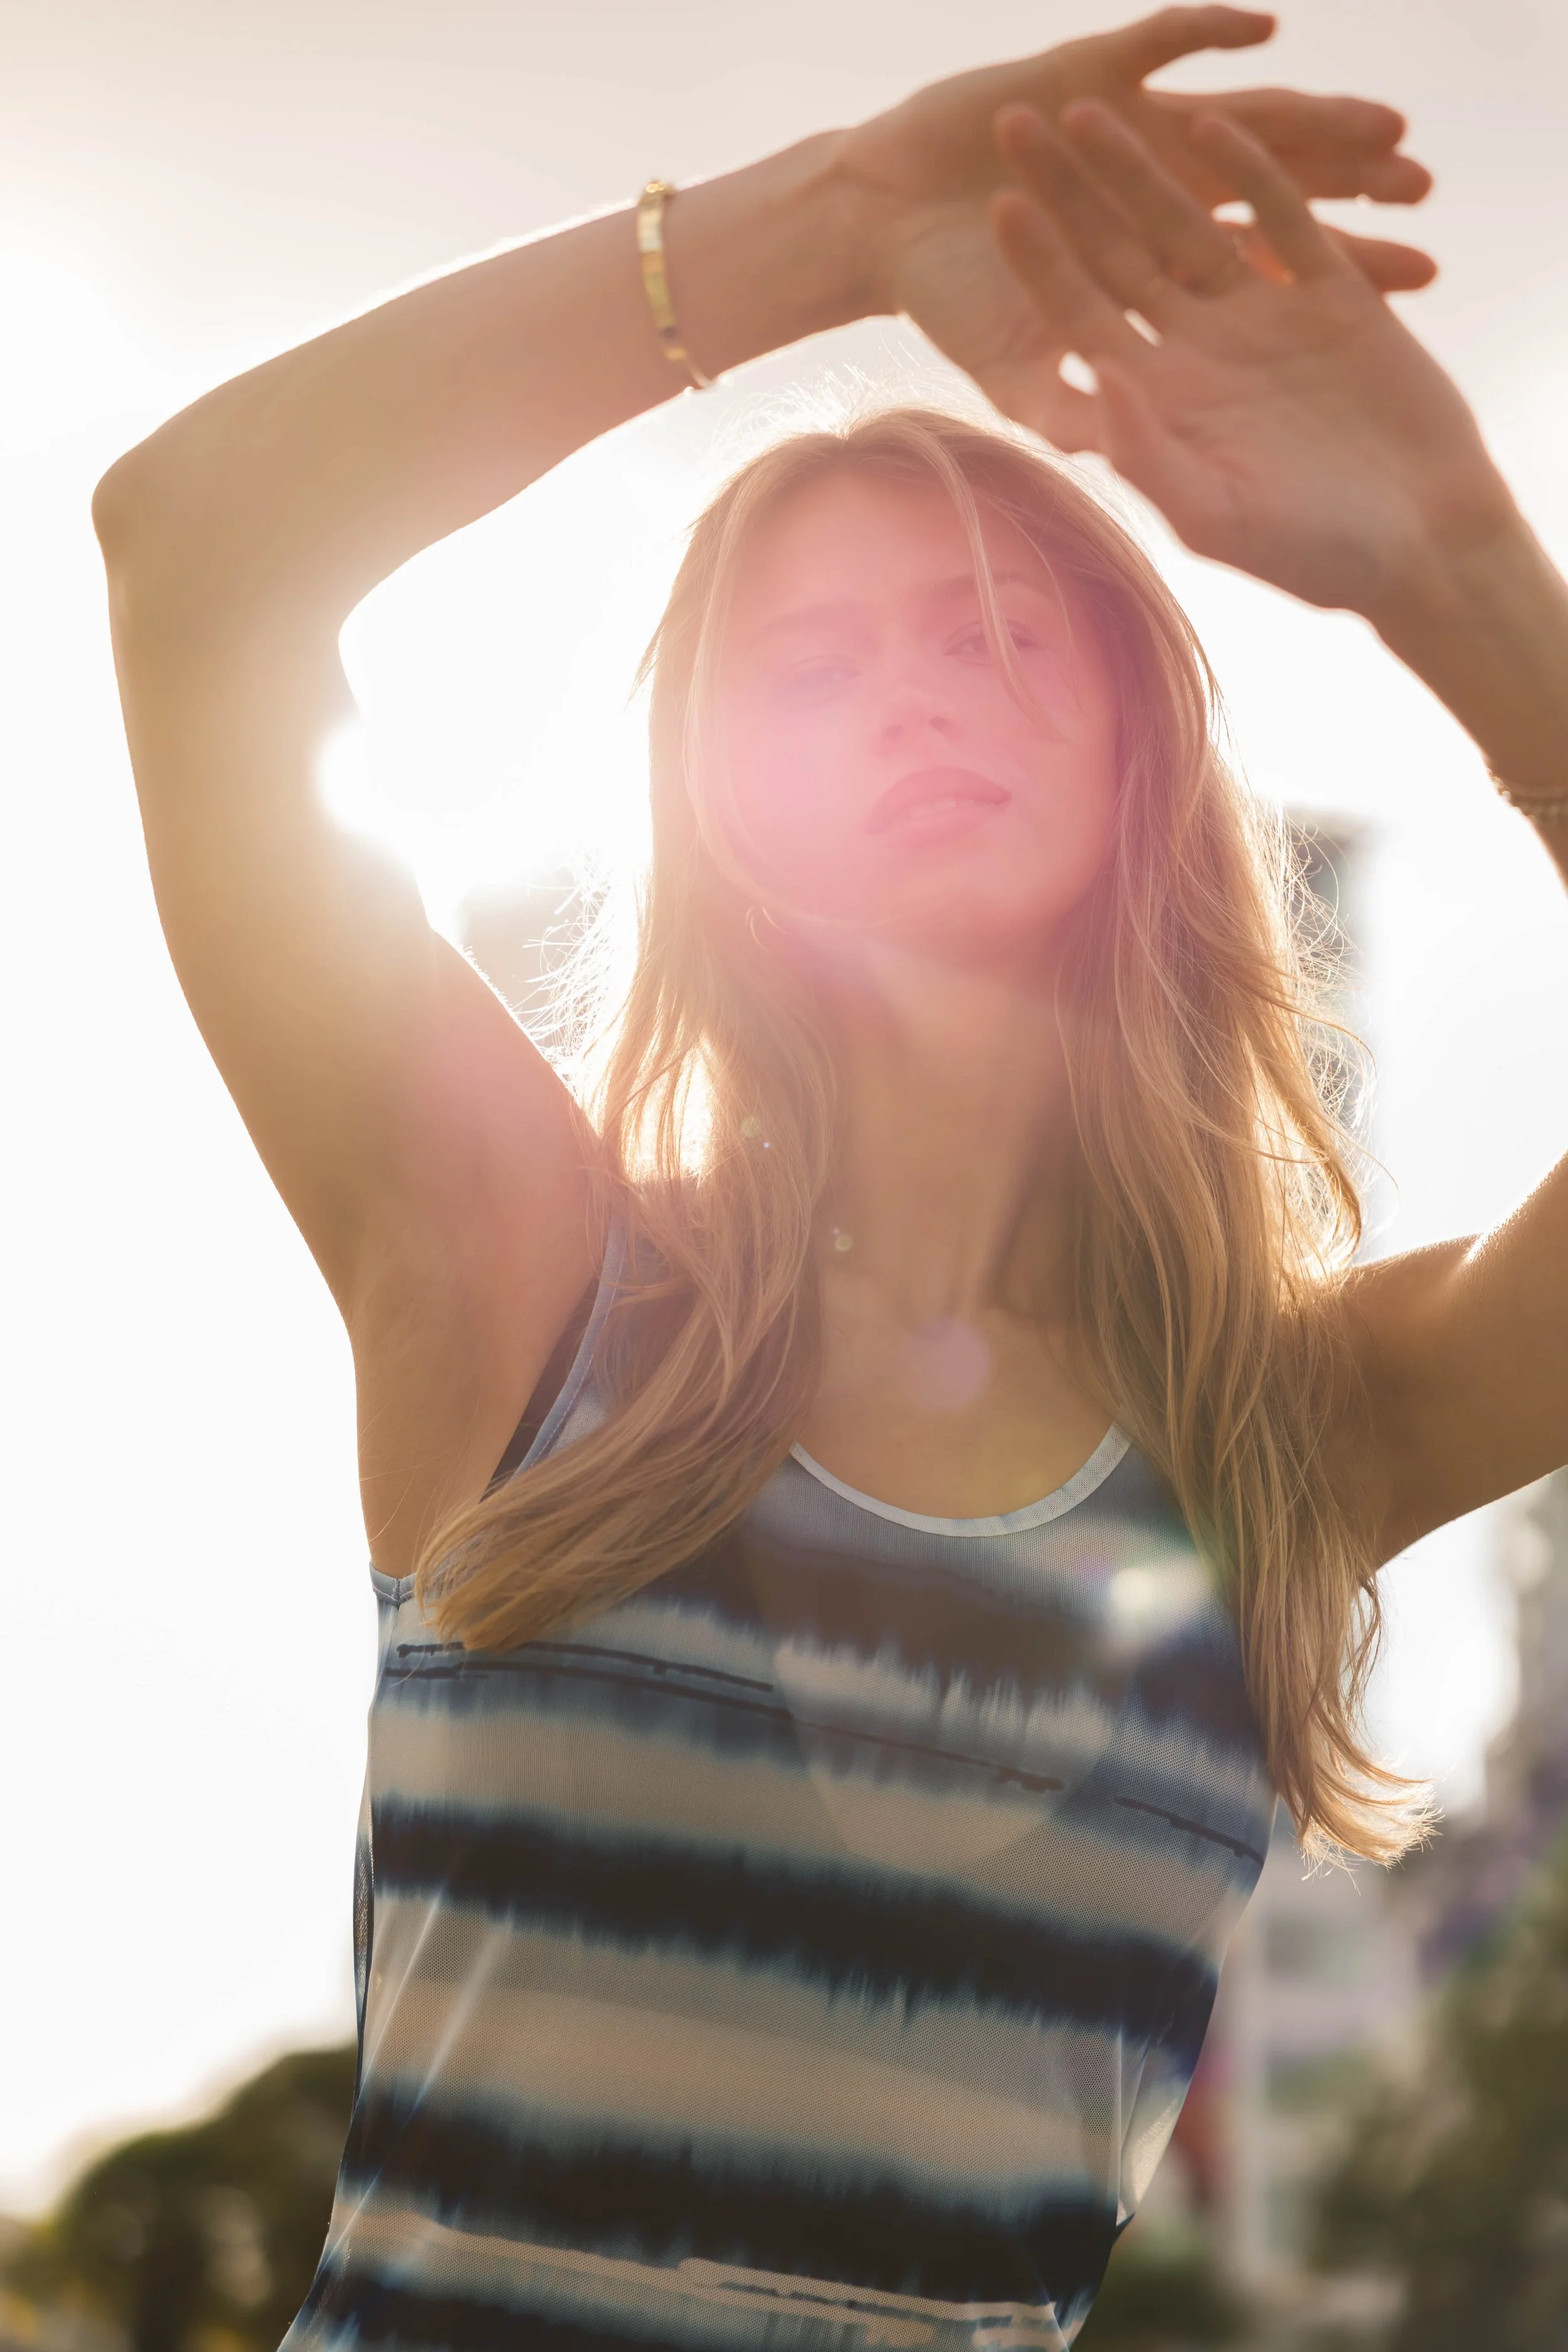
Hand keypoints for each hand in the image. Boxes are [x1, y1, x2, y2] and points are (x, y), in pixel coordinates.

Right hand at [841, 6, 1434, 413]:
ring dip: (1309, 119)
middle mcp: (1160, 200)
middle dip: (1347, 190)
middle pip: (1275, 192)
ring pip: (1239, 124)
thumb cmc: (945, 308)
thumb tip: (1141, 465)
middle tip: (1422, 186)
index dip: (1332, 276)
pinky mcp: (1088, 78)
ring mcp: (1128, 138)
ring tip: (1379, 113)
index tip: (1407, 290)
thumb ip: (1085, 422)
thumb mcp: (1018, 384)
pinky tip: (1267, 31)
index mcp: (1156, 273)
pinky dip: (1207, 38)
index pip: (1263, 273)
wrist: (874, 224)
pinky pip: (1161, 52)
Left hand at [985, 101, 1512, 617]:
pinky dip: (1251, 172)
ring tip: (1094, 104)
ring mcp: (1262, 315)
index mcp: (1157, 400)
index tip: (998, 203)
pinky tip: (1212, 123)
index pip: (1081, 315)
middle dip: (1070, 190)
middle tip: (1017, 121)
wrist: (1420, 546)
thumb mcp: (1213, 515)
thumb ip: (1147, 449)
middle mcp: (1198, 348)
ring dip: (1143, 166)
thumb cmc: (1310, 555)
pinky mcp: (1331, 292)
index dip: (1041, 260)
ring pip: (1189, 222)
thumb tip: (1092, 372)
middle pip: (1118, 253)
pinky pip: (1284, 217)